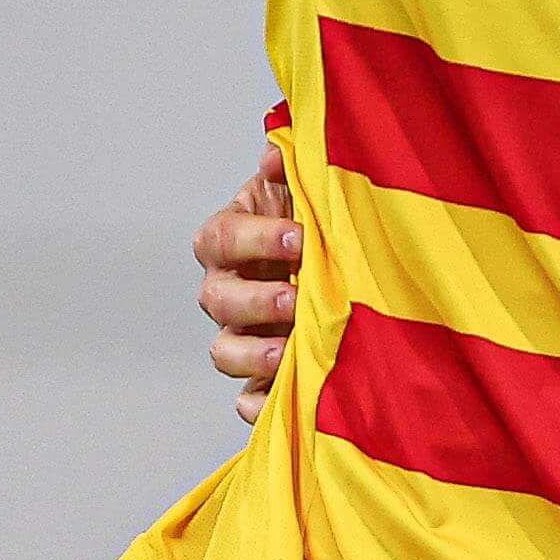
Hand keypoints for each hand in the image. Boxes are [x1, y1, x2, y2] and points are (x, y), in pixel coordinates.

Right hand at [193, 141, 302, 424]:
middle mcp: (225, 290)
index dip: (255, 238)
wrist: (341, 266)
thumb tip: (276, 156)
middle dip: (256, 299)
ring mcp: (239, 335)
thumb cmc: (316, 224)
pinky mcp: (259, 377)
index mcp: (230, 241)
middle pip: (217, 300)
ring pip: (223, 352)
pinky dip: (260, 404)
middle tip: (296, 298)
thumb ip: (292, 170)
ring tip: (289, 351)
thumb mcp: (306, 190)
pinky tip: (287, 397)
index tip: (297, 236)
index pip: (222, 237)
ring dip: (254, 354)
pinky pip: (246, 399)